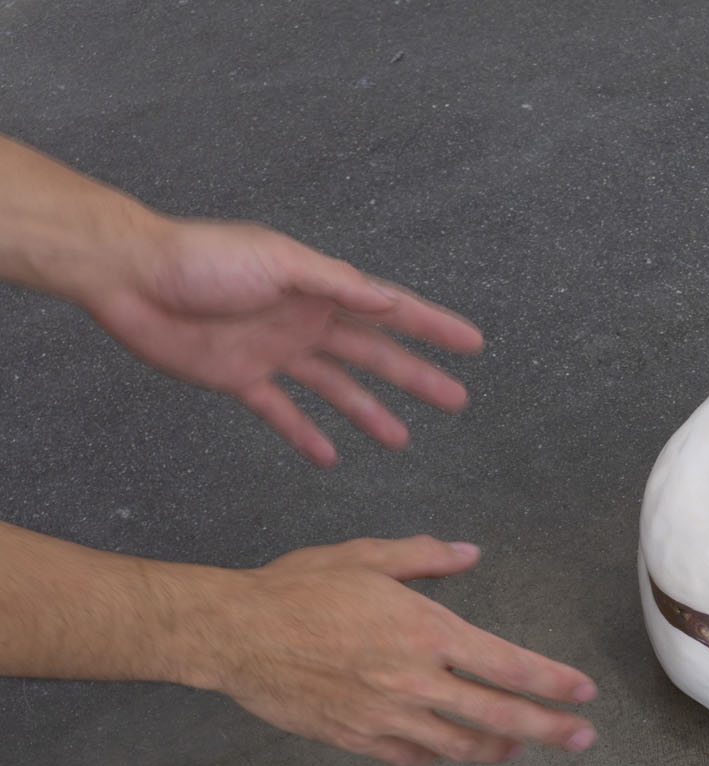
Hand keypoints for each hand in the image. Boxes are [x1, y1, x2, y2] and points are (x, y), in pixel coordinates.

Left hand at [83, 218, 483, 465]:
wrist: (129, 277)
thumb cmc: (200, 258)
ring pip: (336, 389)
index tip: (472, 344)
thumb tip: (388, 302)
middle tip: (456, 401)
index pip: (391, 310)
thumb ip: (334, 283)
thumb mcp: (277, 261)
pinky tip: (328, 457)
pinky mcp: (240, 378)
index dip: (433, 327)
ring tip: (402, 441)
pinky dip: (305, 434)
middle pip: (374, 355)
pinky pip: (282, 413)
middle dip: (416, 377)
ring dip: (370, 413)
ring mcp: (275, 352)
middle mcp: (305, 321)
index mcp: (320, 290)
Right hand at [205, 536, 596, 765]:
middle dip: (550, 730)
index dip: (555, 683)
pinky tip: (449, 749)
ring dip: (498, 748)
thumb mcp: (366, 558)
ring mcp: (387, 716)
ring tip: (519, 746)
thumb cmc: (297, 590)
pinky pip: (412, 757)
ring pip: (461, 745)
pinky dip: (438, 755)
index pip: (510, 666)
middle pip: (501, 716)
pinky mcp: (356, 738)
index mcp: (427, 632)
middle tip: (581, 738)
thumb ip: (425, 559)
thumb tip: (469, 554)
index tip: (584, 693)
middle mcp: (415, 680)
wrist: (233, 632)